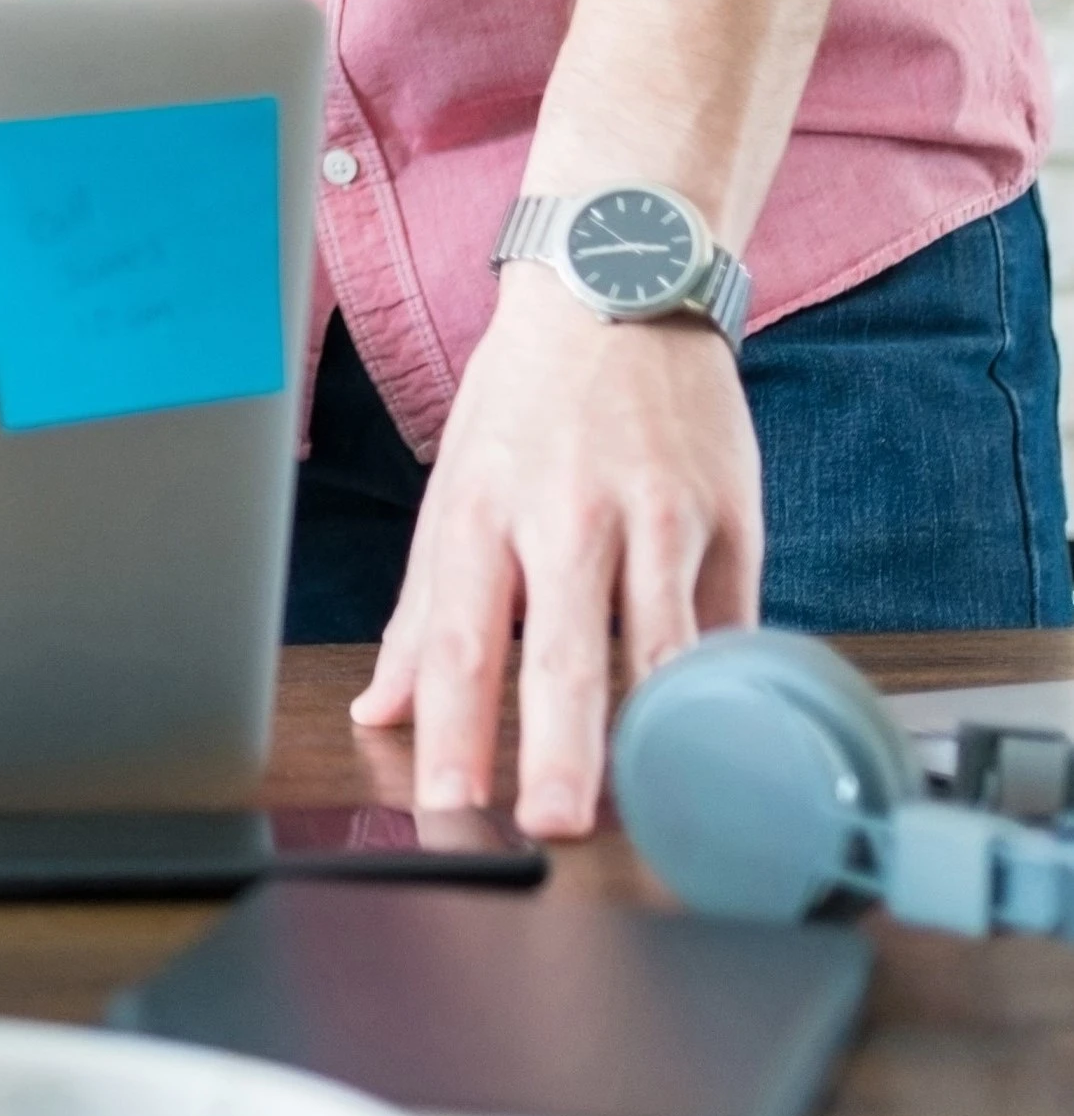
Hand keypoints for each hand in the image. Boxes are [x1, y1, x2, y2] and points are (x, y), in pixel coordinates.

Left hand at [348, 267, 759, 836]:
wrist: (613, 287)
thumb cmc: (524, 400)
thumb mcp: (454, 488)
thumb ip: (424, 610)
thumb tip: (383, 710)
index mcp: (483, 509)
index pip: (463, 639)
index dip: (457, 729)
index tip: (451, 800)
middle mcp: (569, 514)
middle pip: (566, 654)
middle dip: (563, 752)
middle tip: (556, 828)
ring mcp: (659, 515)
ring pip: (664, 648)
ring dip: (655, 737)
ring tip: (643, 806)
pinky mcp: (733, 516)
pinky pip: (730, 624)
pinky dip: (717, 685)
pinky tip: (709, 736)